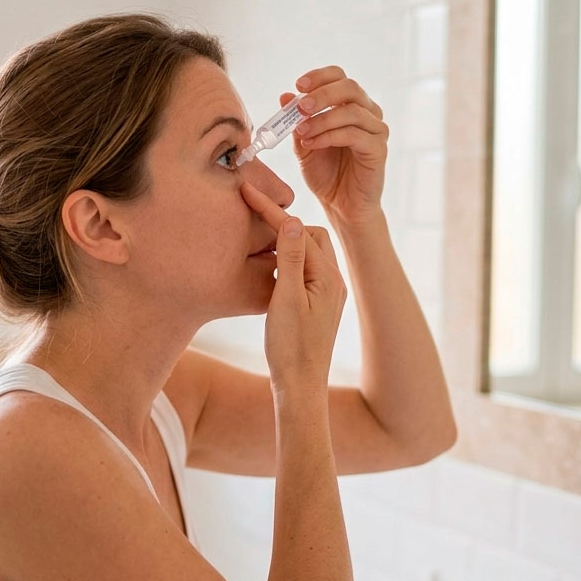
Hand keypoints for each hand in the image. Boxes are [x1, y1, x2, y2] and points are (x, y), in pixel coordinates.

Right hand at [240, 180, 346, 390]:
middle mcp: (333, 282)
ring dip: (286, 241)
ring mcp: (327, 295)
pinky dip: (288, 259)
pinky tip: (270, 266)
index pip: (299, 231)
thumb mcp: (286, 300)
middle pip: (310, 235)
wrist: (300, 389)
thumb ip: (291, 258)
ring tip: (259, 237)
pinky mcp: (318, 307)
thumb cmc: (290, 349)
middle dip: (283, 222)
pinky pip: (305, 270)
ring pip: (309, 253)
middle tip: (252, 212)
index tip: (247, 191)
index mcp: (328, 277)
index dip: (271, 211)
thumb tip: (292, 219)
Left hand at [280, 66, 388, 228]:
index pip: (339, 77)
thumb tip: (285, 95)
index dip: (319, 77)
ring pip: (351, 111)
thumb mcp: (304, 144)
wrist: (341, 206)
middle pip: (349, 88)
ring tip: (301, 132)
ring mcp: (376, 130)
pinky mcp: (378, 149)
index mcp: (351, 106)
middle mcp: (368, 113)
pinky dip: (329, 136)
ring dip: (322, 119)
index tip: (298, 85)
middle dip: (322, 94)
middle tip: (301, 106)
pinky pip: (354, 135)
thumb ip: (297, 121)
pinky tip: (312, 144)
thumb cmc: (326, 175)